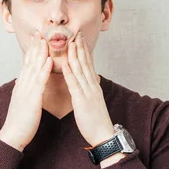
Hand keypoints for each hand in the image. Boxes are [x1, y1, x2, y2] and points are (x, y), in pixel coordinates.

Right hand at [0, 31, 52, 150]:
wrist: (12, 136)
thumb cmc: (18, 122)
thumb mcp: (19, 102)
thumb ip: (20, 89)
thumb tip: (19, 80)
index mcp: (22, 86)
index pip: (27, 64)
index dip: (31, 51)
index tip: (36, 39)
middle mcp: (23, 85)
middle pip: (29, 62)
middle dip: (35, 47)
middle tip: (39, 32)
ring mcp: (26, 91)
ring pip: (34, 68)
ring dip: (40, 53)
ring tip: (45, 40)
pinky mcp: (32, 99)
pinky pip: (39, 82)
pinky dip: (44, 70)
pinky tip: (49, 60)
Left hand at [61, 32, 114, 146]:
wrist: (103, 134)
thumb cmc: (97, 120)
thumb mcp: (95, 101)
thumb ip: (92, 89)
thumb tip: (92, 80)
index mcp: (93, 86)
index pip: (88, 64)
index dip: (84, 51)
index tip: (80, 39)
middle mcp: (92, 86)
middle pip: (85, 63)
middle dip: (80, 47)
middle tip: (76, 33)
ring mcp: (88, 92)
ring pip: (80, 70)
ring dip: (74, 55)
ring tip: (70, 42)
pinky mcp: (82, 100)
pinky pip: (75, 84)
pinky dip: (69, 72)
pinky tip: (65, 63)